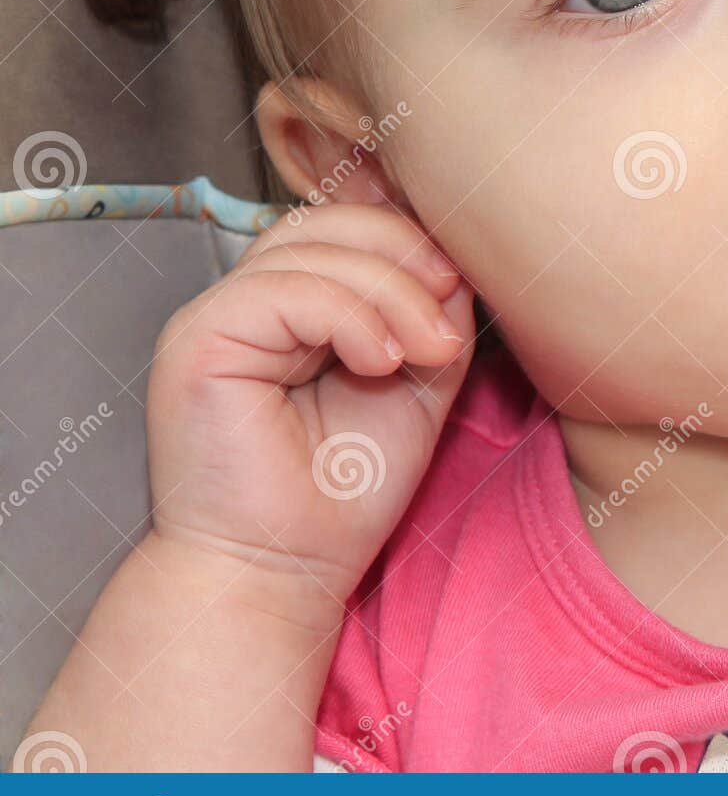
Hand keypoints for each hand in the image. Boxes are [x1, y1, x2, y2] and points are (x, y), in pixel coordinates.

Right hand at [146, 201, 475, 611]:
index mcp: (294, 300)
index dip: (410, 240)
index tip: (460, 286)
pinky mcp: (198, 339)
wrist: (284, 572)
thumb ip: (431, 313)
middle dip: (405, 259)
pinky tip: (381, 362)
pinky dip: (350, 316)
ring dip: (389, 293)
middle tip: (448, 325)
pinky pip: (285, 291)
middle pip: (330, 223)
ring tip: (425, 353)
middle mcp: (248, 298)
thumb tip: (454, 255)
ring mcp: (217, 314)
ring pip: (312, 250)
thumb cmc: (346, 489)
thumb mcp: (417, 380)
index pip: (350, 225)